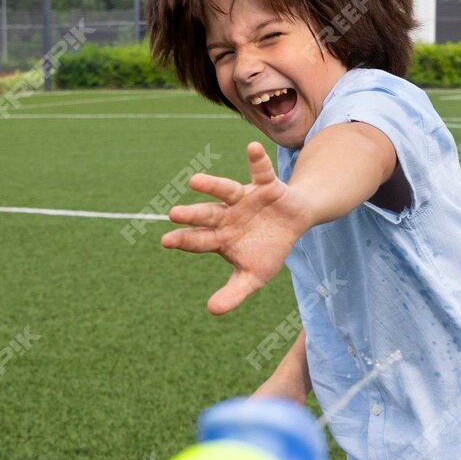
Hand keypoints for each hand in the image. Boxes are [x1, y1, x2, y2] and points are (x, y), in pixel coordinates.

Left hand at [161, 143, 314, 315]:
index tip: (166, 240)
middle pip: (206, 215)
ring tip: (194, 181)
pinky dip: (257, 159)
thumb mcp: (254, 276)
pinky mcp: (265, 185)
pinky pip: (260, 170)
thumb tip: (211, 311)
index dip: (184, 240)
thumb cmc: (269, 248)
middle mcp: (227, 214)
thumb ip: (234, 293)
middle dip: (192, 215)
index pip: (199, 240)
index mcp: (220, 236)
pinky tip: (251, 148)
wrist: (294, 222)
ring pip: (225, 191)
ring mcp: (244, 198)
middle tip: (173, 214)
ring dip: (212, 186)